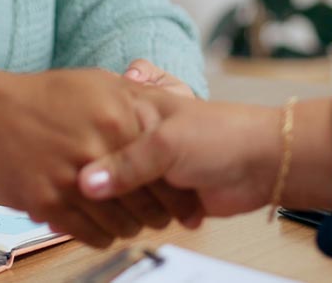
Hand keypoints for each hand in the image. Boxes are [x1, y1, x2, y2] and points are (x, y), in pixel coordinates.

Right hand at [0, 63, 202, 246]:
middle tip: (160, 218)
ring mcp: (73, 177)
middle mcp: (99, 148)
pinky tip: (102, 226)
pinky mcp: (49, 202)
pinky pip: (92, 234)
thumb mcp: (99, 83)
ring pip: (122, 224)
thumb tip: (175, 109)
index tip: (185, 203)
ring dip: (129, 227)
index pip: (167, 171)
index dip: (180, 193)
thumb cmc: (42, 98)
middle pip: (149, 204)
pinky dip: (102, 235)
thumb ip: (138, 98)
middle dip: (159, 216)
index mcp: (119, 117)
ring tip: (129, 222)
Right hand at [78, 96, 331, 218]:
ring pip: (117, 195)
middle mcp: (137, 138)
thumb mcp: (166, 144)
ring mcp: (150, 169)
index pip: (90, 133)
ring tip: (133, 204)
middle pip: (99, 169)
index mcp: (132, 110)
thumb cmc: (221, 135)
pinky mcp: (162, 197)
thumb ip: (125, 165)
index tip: (67, 167)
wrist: (264, 163)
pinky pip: (137, 214)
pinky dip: (136, 221)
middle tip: (97, 193)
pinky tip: (136, 219)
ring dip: (124, 207)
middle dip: (101, 186)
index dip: (79, 153)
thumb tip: (85, 185)